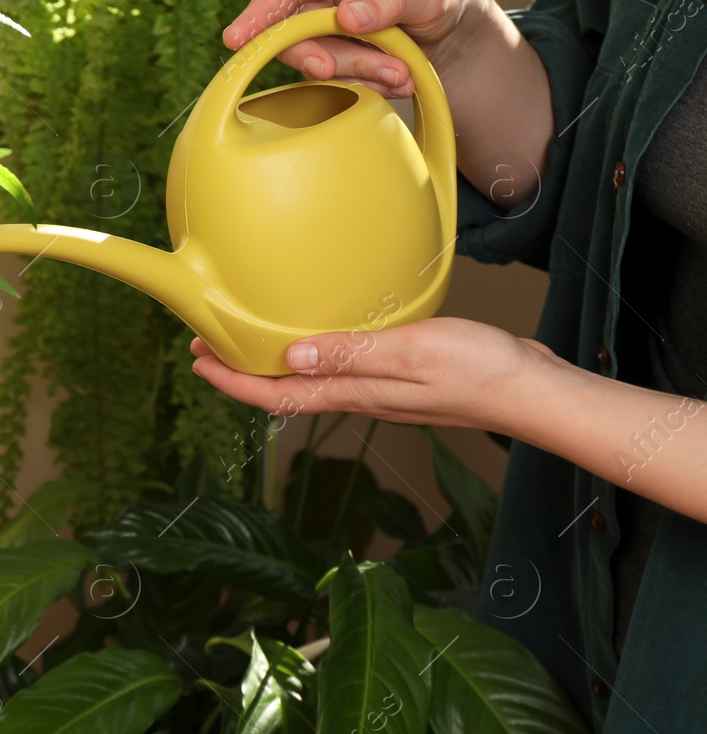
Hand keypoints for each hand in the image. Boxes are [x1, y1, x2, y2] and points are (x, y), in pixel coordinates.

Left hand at [189, 317, 568, 432]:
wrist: (533, 390)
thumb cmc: (480, 372)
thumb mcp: (409, 352)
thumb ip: (351, 354)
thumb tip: (291, 357)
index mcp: (355, 392)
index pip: (277, 394)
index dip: (233, 381)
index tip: (199, 362)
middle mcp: (360, 396)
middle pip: (286, 390)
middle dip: (243, 372)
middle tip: (209, 346)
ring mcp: (380, 390)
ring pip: (311, 381)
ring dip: (275, 364)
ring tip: (250, 342)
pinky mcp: (401, 377)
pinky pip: (342, 369)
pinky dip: (315, 355)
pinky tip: (319, 338)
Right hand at [223, 0, 487, 98]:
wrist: (445, 22)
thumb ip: (387, 1)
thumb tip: (347, 16)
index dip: (261, 13)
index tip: (238, 38)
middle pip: (289, 28)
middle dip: (327, 56)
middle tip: (361, 72)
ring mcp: (313, 16)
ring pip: (309, 55)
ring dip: (354, 70)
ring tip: (399, 73)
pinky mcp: (319, 44)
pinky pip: (324, 71)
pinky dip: (358, 80)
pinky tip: (390, 76)